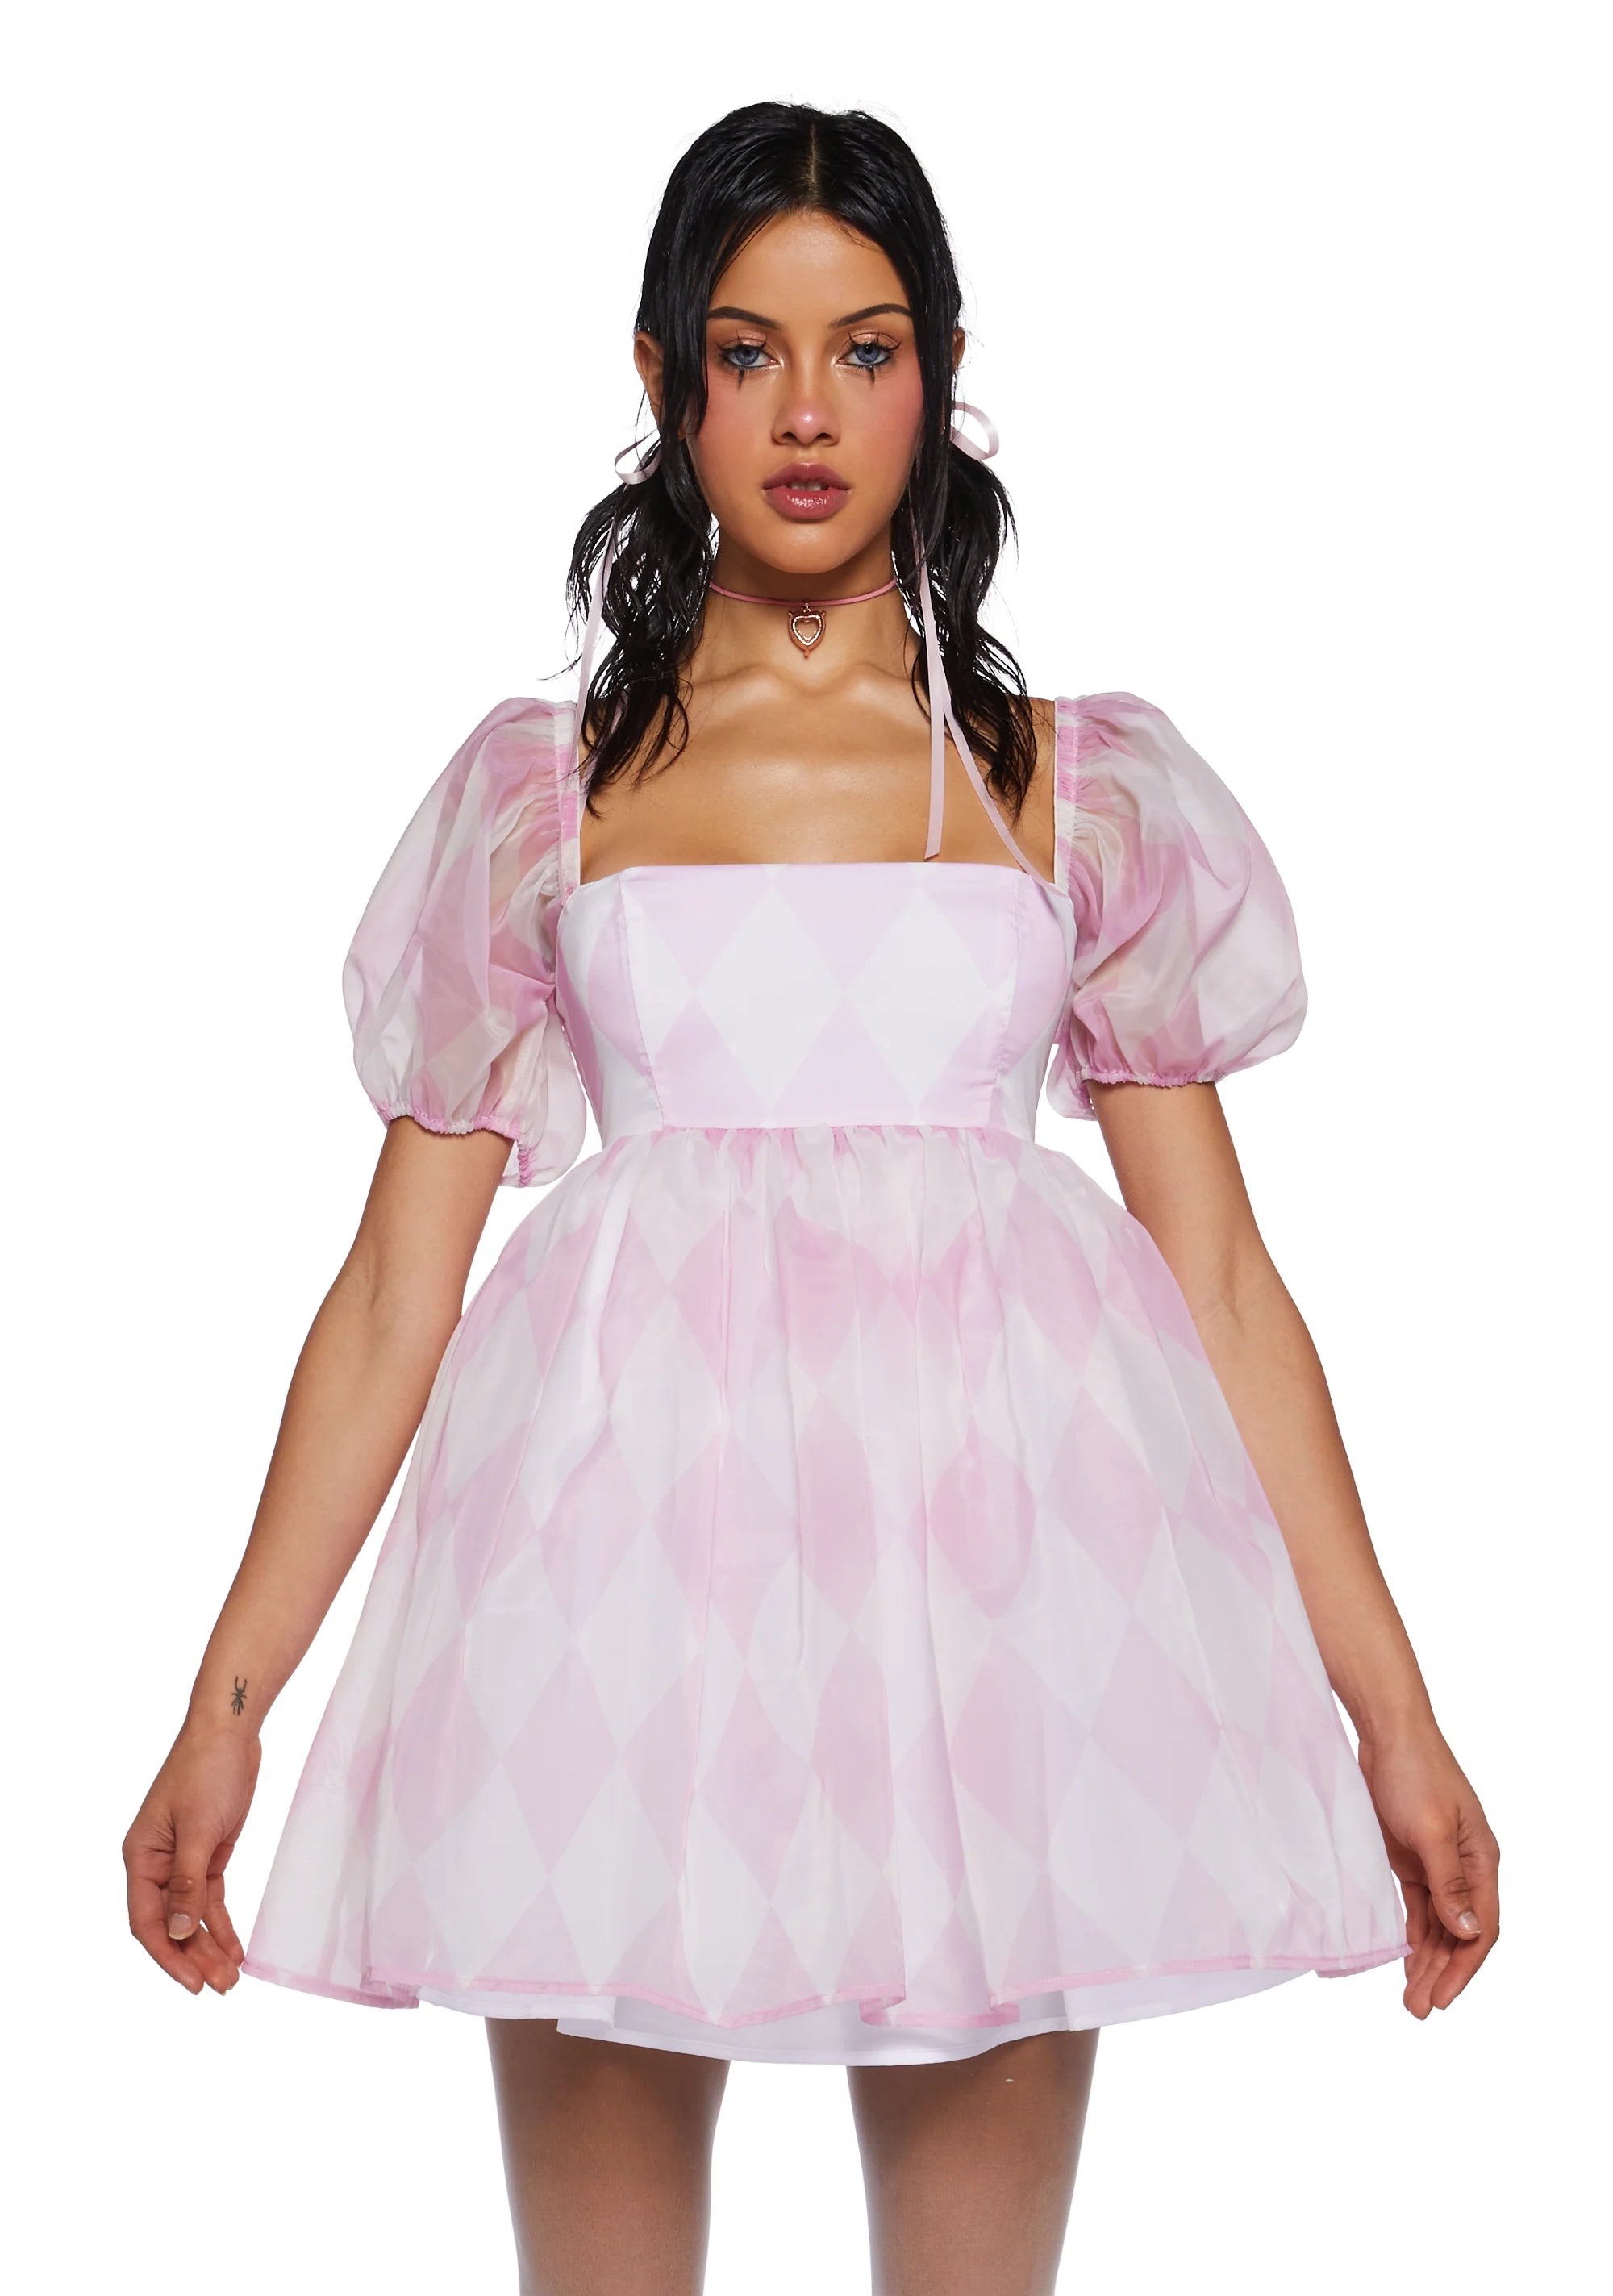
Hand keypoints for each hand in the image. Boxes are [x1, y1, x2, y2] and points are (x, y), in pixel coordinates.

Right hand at [123, 1725, 260, 1995]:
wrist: (231, 1730)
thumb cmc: (206, 1770)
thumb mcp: (198, 1829)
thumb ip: (187, 1882)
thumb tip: (177, 1931)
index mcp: (141, 1858)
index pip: (147, 1921)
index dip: (168, 1956)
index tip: (192, 1983)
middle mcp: (157, 1864)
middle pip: (171, 1924)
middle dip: (194, 1957)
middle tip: (221, 1988)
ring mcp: (182, 1860)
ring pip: (192, 1916)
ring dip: (209, 1946)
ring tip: (231, 1979)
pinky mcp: (208, 1853)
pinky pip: (210, 1899)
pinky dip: (221, 1923)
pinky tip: (235, 1948)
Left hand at [1358, 1722, 1498, 2017]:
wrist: (1386, 1731)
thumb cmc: (1415, 1771)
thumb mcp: (1431, 1828)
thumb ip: (1448, 1881)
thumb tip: (1466, 1931)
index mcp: (1481, 1861)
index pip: (1480, 1928)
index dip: (1463, 1968)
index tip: (1442, 1999)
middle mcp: (1464, 1867)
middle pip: (1458, 1933)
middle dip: (1441, 1973)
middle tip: (1418, 2009)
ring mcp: (1437, 1863)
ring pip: (1437, 1925)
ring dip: (1425, 1960)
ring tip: (1410, 1997)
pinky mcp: (1410, 1857)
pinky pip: (1417, 1906)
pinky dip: (1412, 1934)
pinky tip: (1404, 1958)